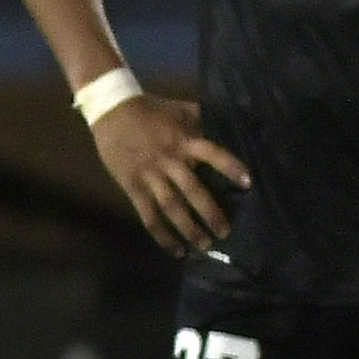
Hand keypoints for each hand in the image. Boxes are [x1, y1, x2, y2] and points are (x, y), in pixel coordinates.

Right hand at [91, 96, 247, 254]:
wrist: (111, 111)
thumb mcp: (180, 108)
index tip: (248, 184)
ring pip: (172, 208)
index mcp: (184, 141)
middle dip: (211, 214)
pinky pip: (149, 215)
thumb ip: (202, 119)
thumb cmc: (151, 110)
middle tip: (225, 233)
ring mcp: (150, 175)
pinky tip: (175, 250)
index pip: (213, 154)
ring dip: (189, 230)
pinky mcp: (133, 187)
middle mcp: (170, 160)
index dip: (230, 167)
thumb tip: (231, 122)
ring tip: (205, 246)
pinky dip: (162, 235)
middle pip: (193, 191)